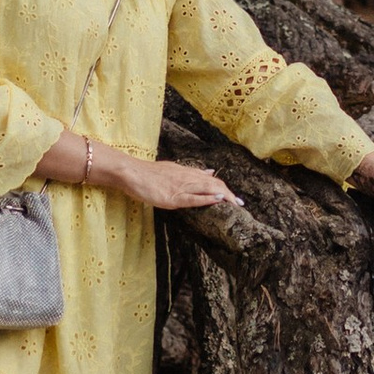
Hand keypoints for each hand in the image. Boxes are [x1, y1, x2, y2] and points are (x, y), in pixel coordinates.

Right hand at [112, 153, 237, 213]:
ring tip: (236, 203)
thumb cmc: (148, 174)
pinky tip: (218, 199)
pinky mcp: (172, 197)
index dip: (225, 187)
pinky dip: (207, 199)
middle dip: (230, 194)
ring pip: (207, 189)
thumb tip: (210, 172)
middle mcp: (187, 178)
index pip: (212, 179)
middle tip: (241, 204)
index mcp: (187, 172)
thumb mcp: (174, 169)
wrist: (132, 173)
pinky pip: (193, 198)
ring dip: (224, 196)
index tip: (234, 197)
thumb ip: (191, 172)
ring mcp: (180, 187)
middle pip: (214, 184)